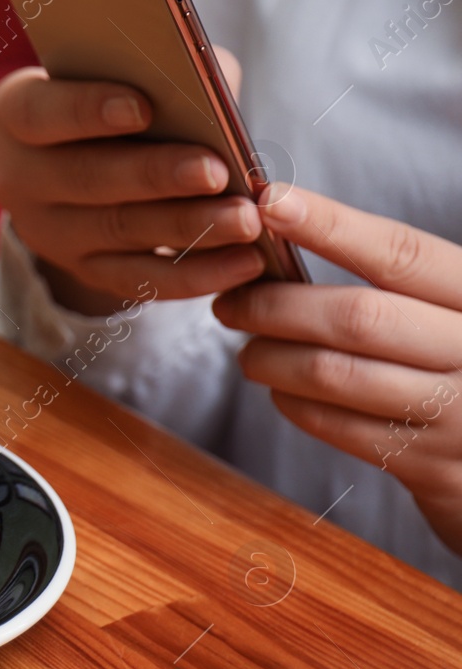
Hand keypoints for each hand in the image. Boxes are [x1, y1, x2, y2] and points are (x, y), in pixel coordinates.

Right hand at [0, 49, 265, 315]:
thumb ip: (167, 71)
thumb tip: (215, 90)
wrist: (93, 158)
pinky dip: (195, 274)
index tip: (142, 108)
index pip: (38, 113)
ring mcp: (47, 231)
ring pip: (117, 231)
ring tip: (245, 219)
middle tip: (214, 171)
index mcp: (15, 113)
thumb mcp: (129, 72)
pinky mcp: (83, 270)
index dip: (85, 110)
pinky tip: (243, 262)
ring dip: (187, 227)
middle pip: (84, 179)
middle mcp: (18, 177)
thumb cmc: (121, 96)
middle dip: (154, 176)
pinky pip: (139, 280)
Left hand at [213, 187, 461, 550]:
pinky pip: (338, 426)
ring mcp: (456, 413)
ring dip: (272, 358)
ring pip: (335, 375)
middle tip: (230, 303)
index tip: (271, 203)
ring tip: (248, 350)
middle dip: (277, 307)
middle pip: (356, 317)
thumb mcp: (450, 305)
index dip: (331, 225)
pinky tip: (281, 388)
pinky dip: (293, 401)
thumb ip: (395, 275)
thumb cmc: (461, 357)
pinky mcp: (429, 465)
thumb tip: (286, 226)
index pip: (400, 253)